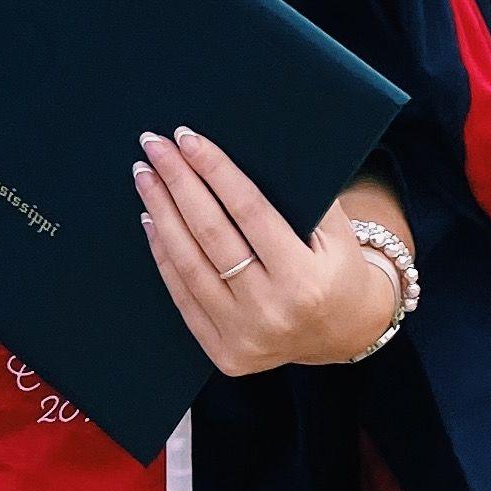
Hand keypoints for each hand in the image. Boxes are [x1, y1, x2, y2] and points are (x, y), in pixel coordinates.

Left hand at [133, 130, 402, 375]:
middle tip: (155, 147)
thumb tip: (237, 156)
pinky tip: (152, 220)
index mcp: (305, 279)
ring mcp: (243, 336)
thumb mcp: (337, 232)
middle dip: (178, 183)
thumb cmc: (338, 270)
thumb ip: (299, 196)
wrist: (343, 333)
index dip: (215, 170)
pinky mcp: (223, 352)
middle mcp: (271, 310)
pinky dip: (163, 254)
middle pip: (211, 234)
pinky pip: (182, 296)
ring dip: (161, 214)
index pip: (249, 211)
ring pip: (189, 264)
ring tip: (146, 177)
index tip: (188, 139)